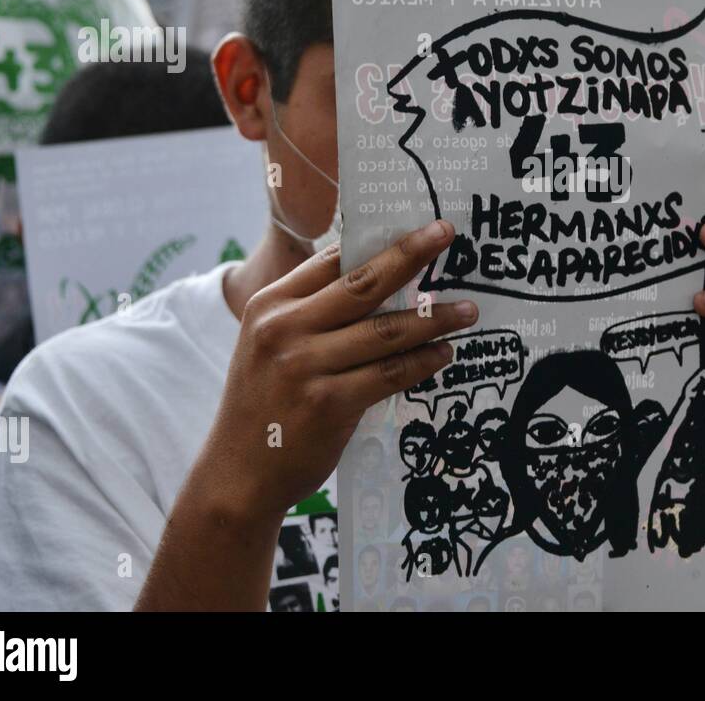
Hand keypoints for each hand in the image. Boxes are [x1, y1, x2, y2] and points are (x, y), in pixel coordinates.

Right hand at [198, 220, 477, 523]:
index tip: (416, 229)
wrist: (237, 475)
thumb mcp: (269, 345)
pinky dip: (423, 362)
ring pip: (385, 330)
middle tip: (447, 234)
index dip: (378, 240)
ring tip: (467, 311)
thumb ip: (312, 314)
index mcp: (270, 305)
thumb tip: (380, 279)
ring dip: (434, 318)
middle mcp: (284, 328)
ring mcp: (305, 366)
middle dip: (411, 254)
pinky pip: (389, 374)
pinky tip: (444, 354)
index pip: (332, 259)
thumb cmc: (265, 404)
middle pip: (363, 282)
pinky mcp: (328, 404)